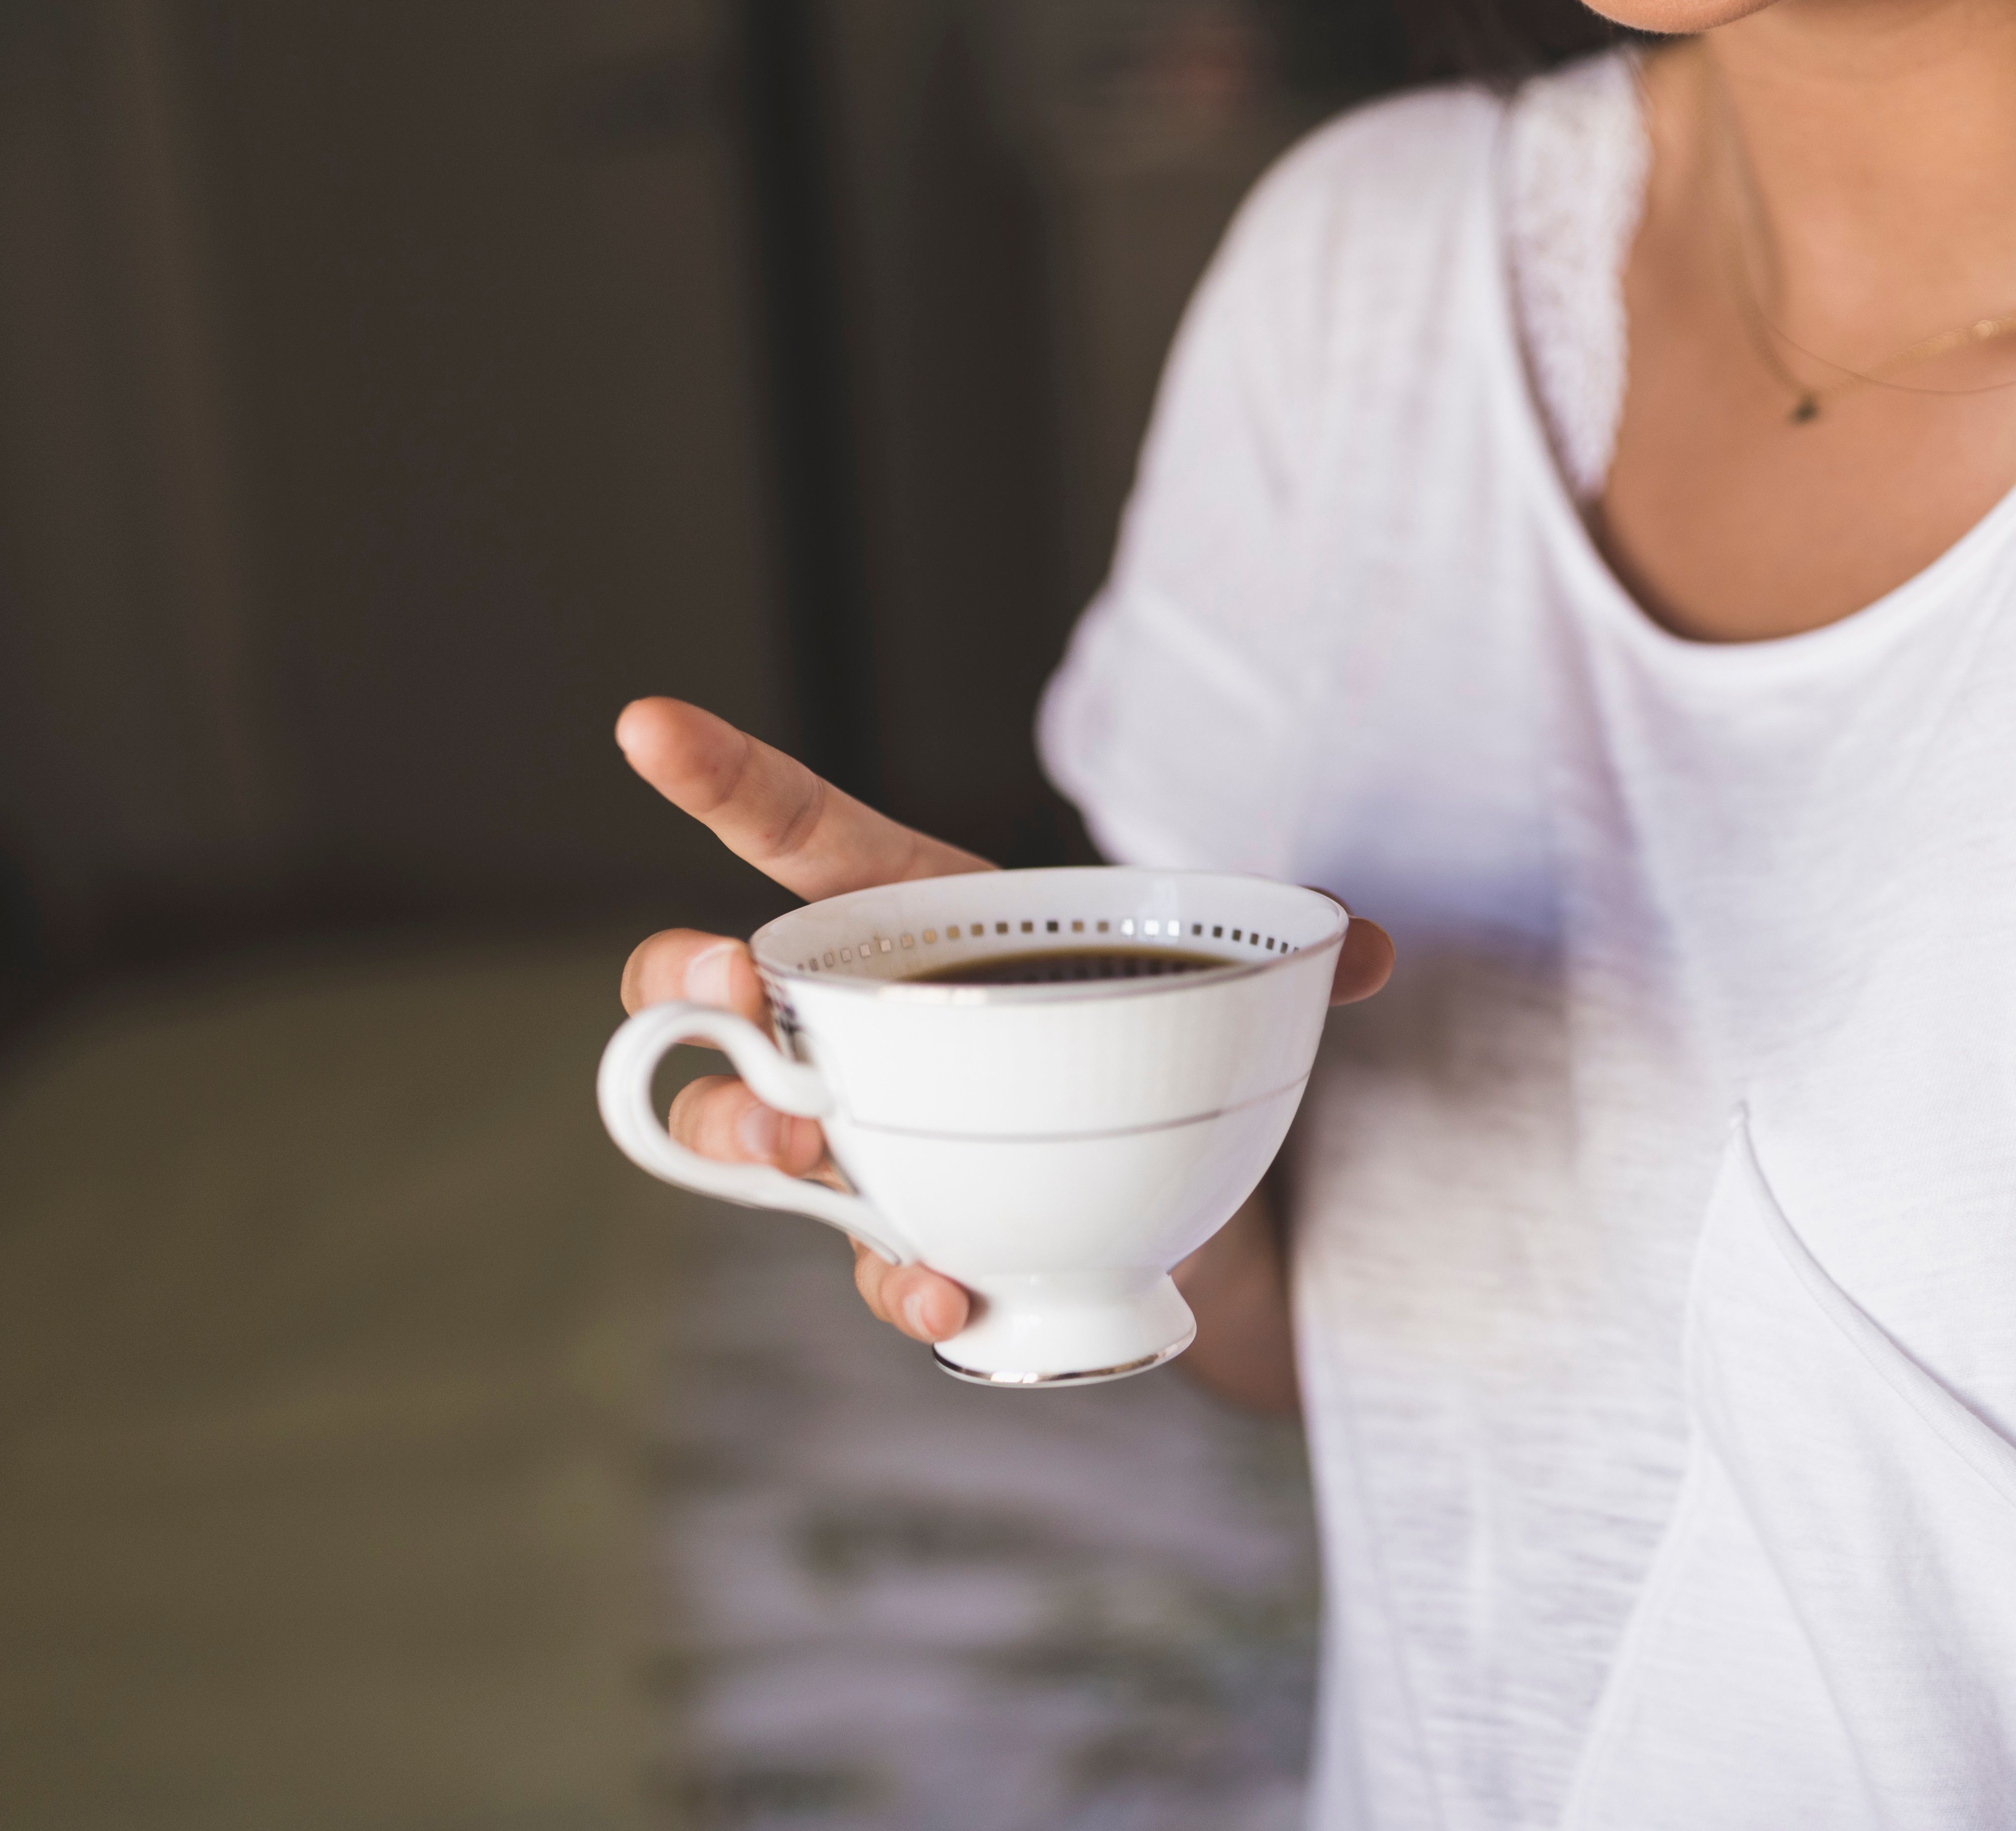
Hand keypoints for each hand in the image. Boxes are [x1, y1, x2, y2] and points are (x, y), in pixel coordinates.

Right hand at [612, 697, 1392, 1353]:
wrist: (1186, 1195)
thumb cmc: (1149, 1039)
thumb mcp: (1214, 980)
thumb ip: (1295, 961)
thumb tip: (1370, 948)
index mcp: (918, 918)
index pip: (801, 832)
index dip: (721, 775)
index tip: (645, 721)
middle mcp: (858, 1022)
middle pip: (706, 983)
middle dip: (684, 973)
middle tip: (727, 979)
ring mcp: (861, 1132)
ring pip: (741, 1124)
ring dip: (751, 1131)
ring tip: (801, 1142)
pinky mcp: (903, 1234)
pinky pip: (861, 1261)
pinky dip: (897, 1282)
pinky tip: (948, 1293)